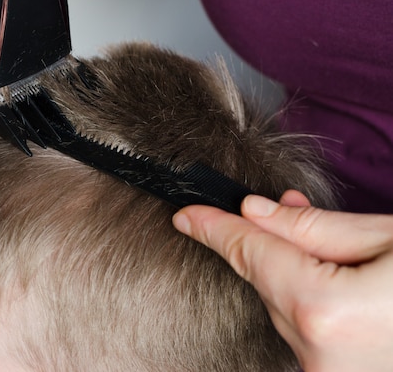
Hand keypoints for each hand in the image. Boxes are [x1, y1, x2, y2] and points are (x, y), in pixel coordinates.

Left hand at [173, 190, 392, 371]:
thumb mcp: (389, 238)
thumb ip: (313, 228)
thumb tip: (257, 213)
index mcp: (327, 311)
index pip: (251, 254)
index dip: (215, 228)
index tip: (187, 213)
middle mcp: (319, 353)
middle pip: (264, 278)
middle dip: (265, 239)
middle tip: (275, 206)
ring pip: (281, 304)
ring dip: (288, 268)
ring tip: (318, 240)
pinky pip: (302, 328)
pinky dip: (303, 296)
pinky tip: (320, 274)